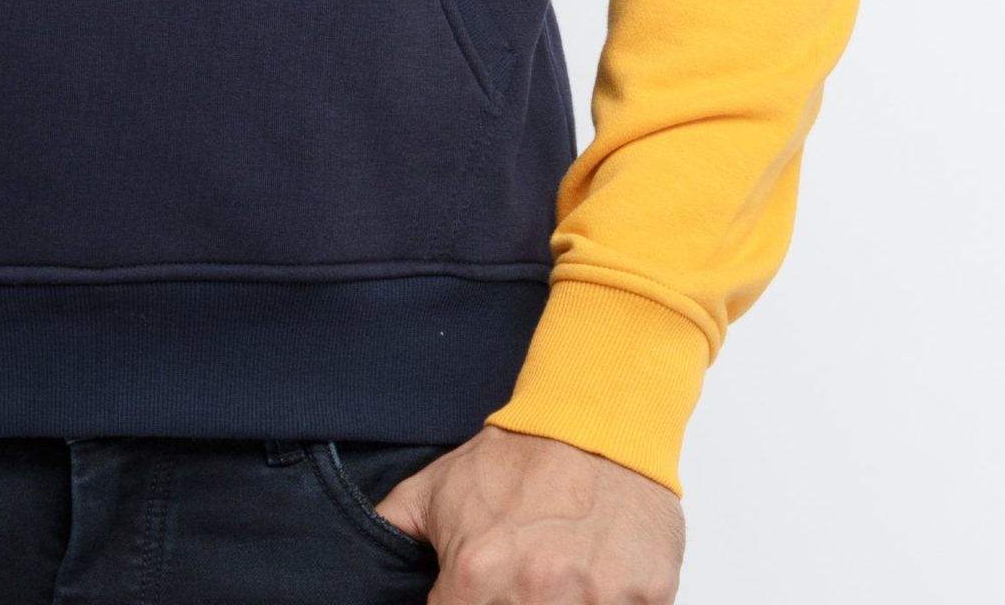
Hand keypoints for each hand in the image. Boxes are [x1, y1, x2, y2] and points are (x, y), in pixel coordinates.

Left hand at [372, 423, 684, 602]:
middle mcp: (533, 592)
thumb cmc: (517, 458)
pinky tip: (593, 585)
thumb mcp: (436, 489)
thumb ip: (393, 532)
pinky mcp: (646, 599)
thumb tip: (358, 564)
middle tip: (512, 588)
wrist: (597, 417)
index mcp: (474, 573)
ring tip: (553, 585)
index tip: (469, 599)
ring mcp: (595, 600)